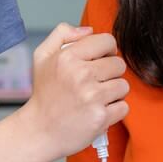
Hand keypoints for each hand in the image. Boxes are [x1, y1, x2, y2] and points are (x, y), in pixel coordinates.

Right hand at [19, 23, 128, 160]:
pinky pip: (123, 107)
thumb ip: (62, 34)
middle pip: (119, 64)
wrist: (39, 131)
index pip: (107, 41)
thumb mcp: (42, 56)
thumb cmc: (44, 94)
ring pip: (123, 86)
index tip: (100, 60)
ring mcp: (92, 97)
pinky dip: (114, 111)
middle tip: (95, 82)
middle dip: (110, 73)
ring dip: (113, 93)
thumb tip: (90, 30)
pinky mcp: (100, 118)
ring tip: (96, 98)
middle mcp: (81, 75)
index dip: (107, 50)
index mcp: (68, 57)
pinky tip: (97, 111)